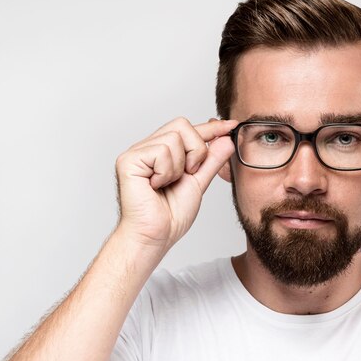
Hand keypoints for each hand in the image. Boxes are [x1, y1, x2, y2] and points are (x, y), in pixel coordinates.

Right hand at [114, 117, 237, 254]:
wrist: (155, 236)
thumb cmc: (170, 216)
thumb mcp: (199, 183)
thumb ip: (211, 161)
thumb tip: (226, 139)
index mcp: (163, 152)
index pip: (188, 130)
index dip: (211, 127)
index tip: (231, 125)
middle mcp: (148, 148)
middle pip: (182, 125)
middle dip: (196, 150)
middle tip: (189, 173)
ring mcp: (137, 152)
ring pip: (174, 137)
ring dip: (180, 166)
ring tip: (168, 183)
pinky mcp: (128, 160)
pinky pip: (161, 151)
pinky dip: (166, 172)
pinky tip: (156, 185)